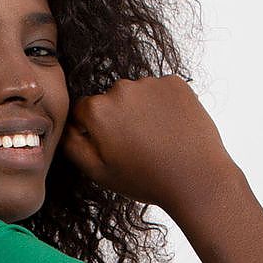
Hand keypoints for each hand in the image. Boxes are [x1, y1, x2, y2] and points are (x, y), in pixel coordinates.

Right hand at [58, 74, 231, 214]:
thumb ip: (73, 145)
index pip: (83, 112)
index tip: (112, 148)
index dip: (95, 132)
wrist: (195, 178)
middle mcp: (121, 89)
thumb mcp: (99, 172)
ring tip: (157, 140)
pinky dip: (164, 106)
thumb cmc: (147, 179)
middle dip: (119, 119)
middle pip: (111, 101)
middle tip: (137, 147)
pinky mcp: (175, 83)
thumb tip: (67, 126)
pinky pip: (161, 91)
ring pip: (137, 95)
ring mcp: (150, 83)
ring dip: (142, 112)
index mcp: (98, 110)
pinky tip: (171, 129)